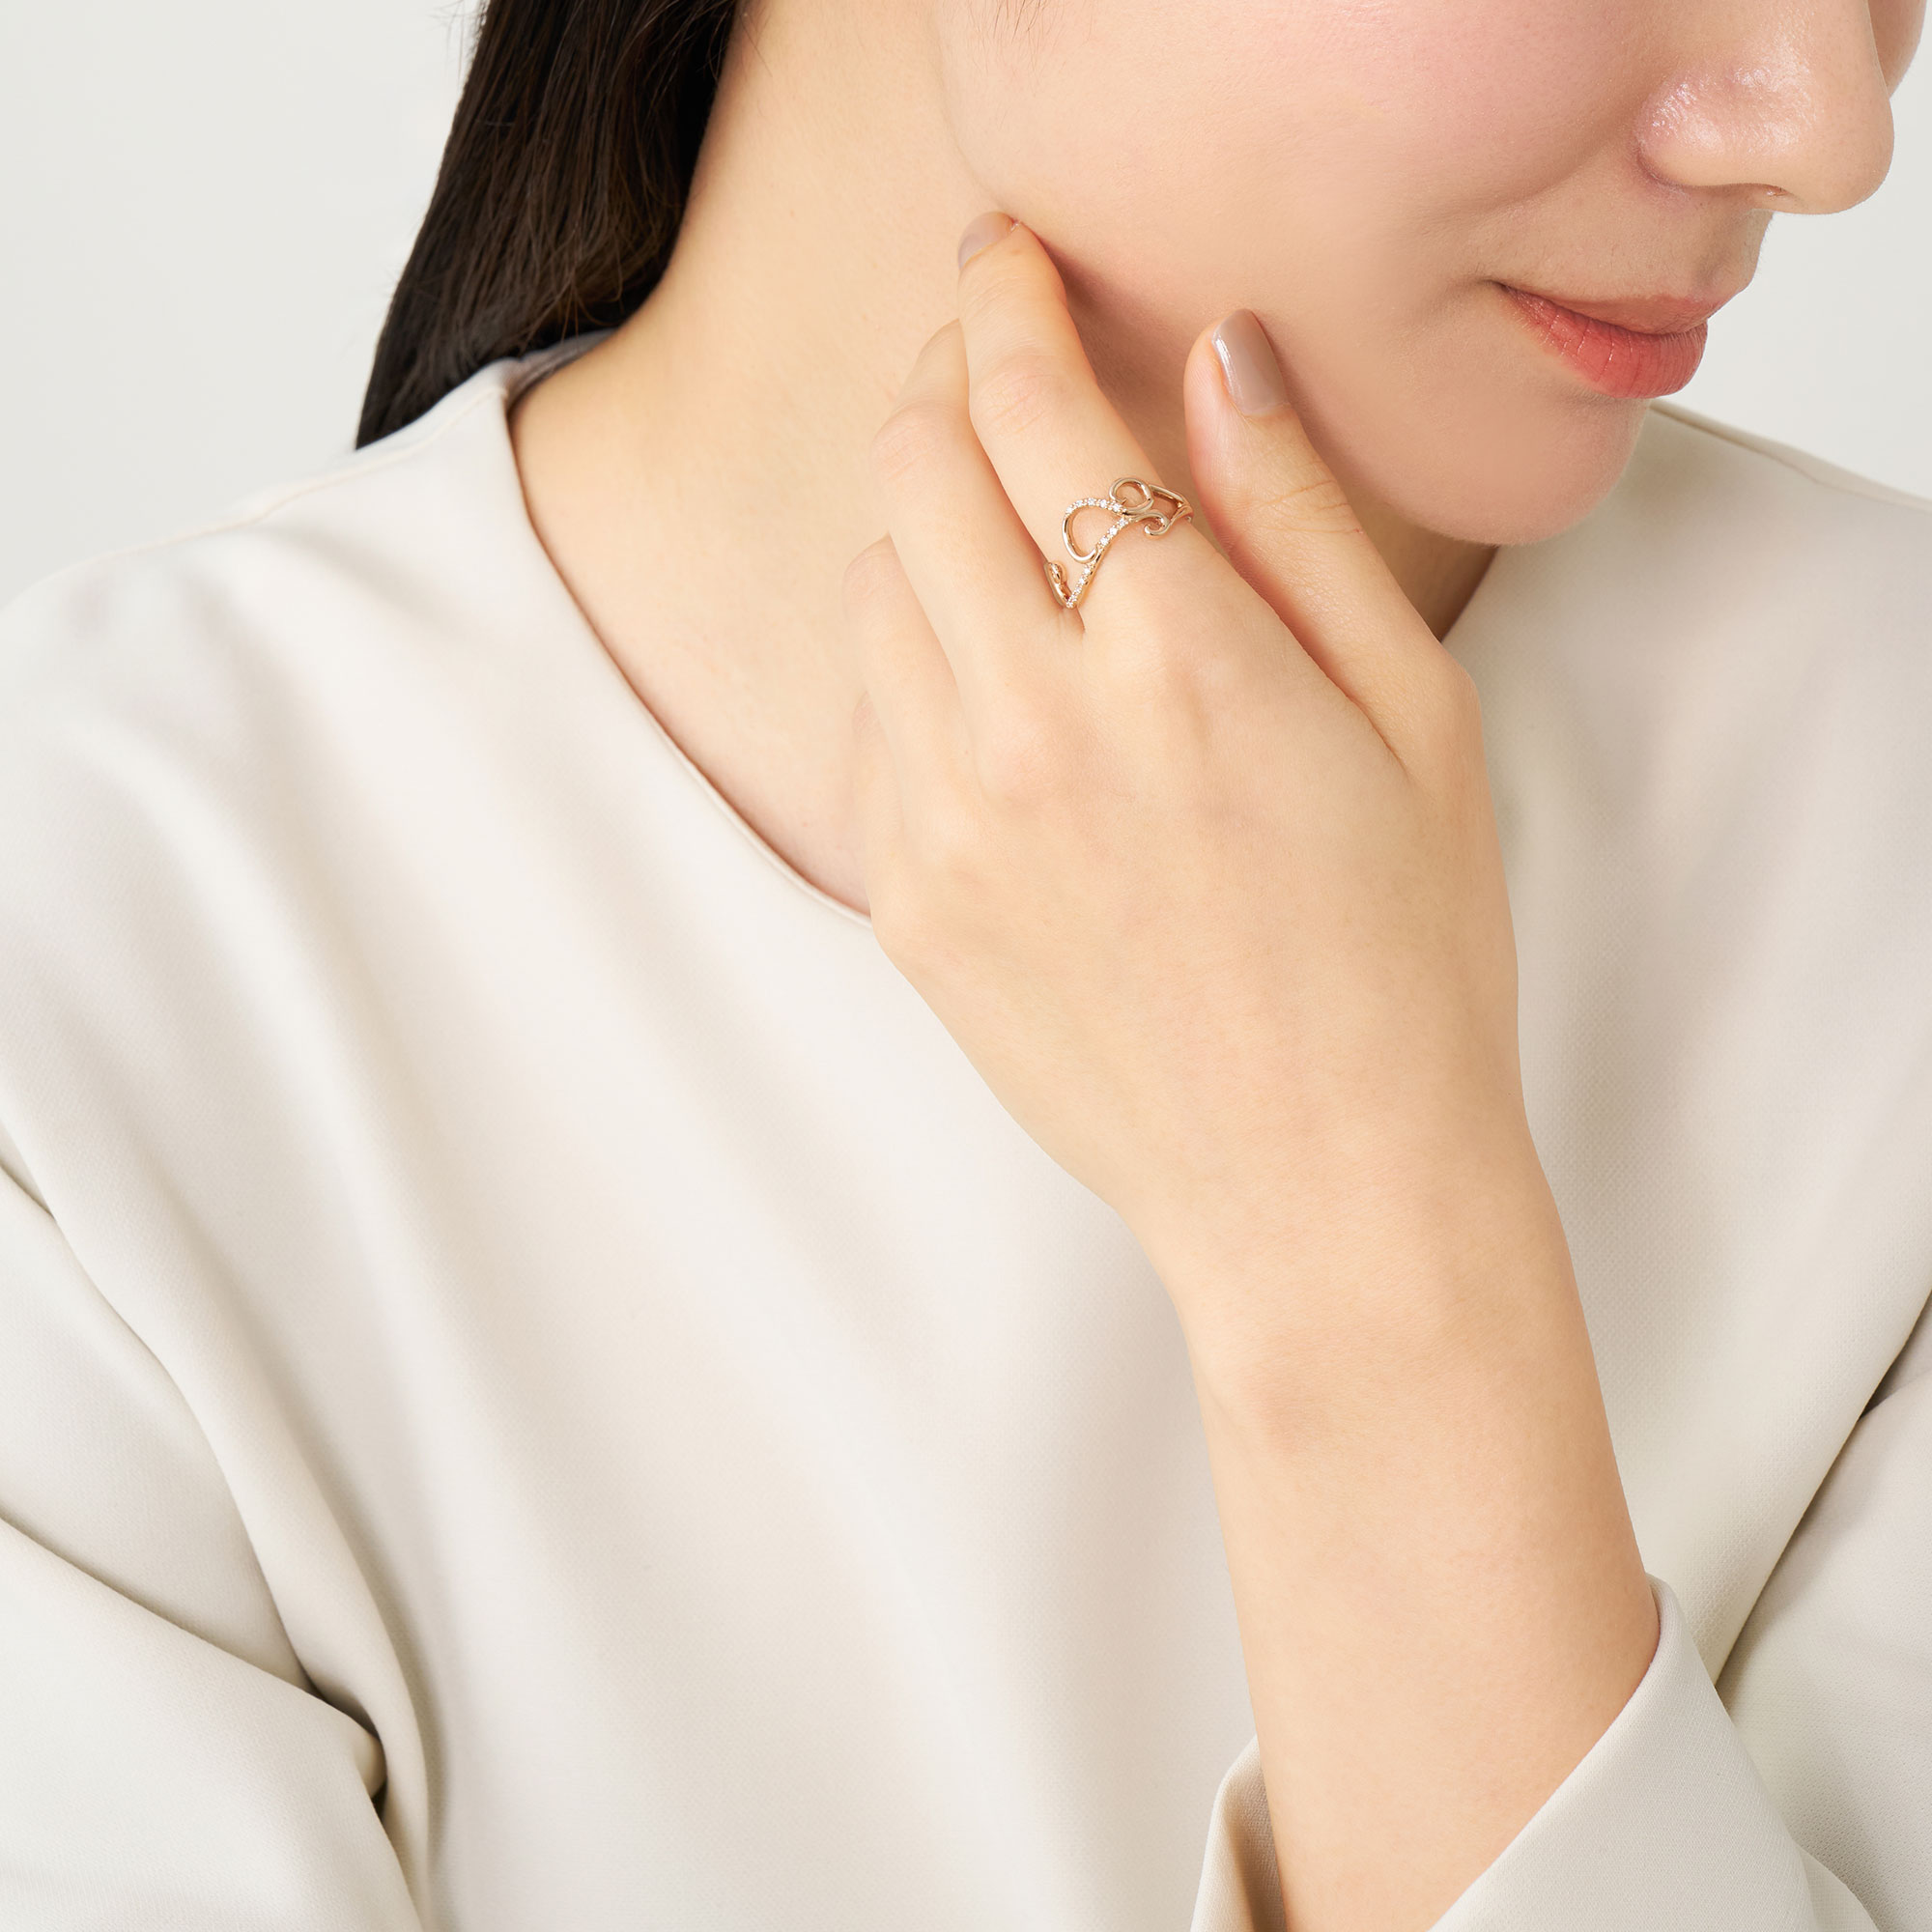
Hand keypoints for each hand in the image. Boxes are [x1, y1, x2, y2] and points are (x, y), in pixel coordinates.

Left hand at [845, 217, 1658, 1931]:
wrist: (1321, 1191)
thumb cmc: (1406, 959)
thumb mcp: (1416, 714)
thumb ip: (1300, 517)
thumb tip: (1214, 359)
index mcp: (1181, 656)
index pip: (1032, 406)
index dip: (1005, 301)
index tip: (1004, 260)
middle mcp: (1035, 725)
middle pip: (912, 468)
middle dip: (941, 381)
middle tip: (990, 365)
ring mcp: (949, 822)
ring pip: (868, 587)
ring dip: (918, 520)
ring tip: (1001, 532)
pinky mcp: (907, 905)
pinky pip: (860, 719)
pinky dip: (905, 657)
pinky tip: (987, 680)